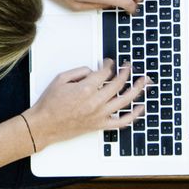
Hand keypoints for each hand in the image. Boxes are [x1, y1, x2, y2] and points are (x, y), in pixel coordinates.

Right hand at [26, 60, 147, 146]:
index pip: (105, 72)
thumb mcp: (60, 79)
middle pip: (118, 83)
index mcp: (86, 89)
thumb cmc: (49, 104)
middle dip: (125, 72)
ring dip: (137, 89)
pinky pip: (121, 122)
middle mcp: (95, 102)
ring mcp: (99, 115)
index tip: (110, 62)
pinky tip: (140, 108)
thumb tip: (93, 72)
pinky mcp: (99, 125)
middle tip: (128, 67)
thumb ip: (79, 72)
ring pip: (124, 100)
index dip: (110, 65)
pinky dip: (133, 115)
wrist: (44, 125)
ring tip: (144, 82)